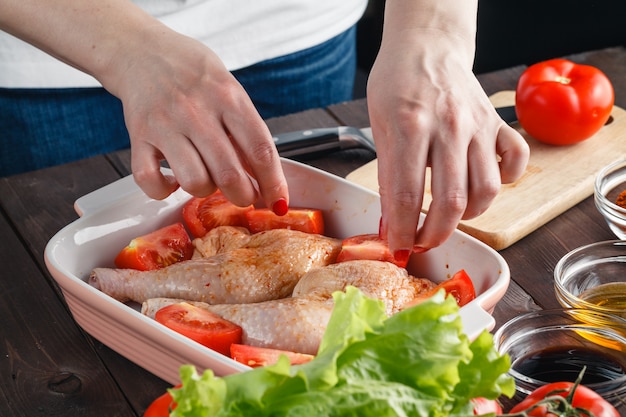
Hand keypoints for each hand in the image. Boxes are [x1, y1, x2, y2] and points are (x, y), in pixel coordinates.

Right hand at [103, 26, 288, 209]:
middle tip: (243, 195)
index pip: (260, 149)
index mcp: (227, 97)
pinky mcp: (138, 137)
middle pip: (229, 173)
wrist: (141, 50)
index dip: (274, 183)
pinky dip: (163, 191)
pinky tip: (172, 180)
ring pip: (194, 181)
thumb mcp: (229, 89)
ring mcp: (165, 125)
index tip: (279, 202)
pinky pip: (150, 181)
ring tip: (205, 179)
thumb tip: (263, 176)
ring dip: (204, 191)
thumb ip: (245, 129)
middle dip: (243, 196)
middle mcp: (197, 111)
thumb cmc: (193, 74)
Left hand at [367, 32, 528, 255]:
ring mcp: (478, 125)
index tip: (399, 246)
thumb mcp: (379, 126)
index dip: (402, 229)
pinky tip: (482, 184)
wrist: (427, 46)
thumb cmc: (397, 84)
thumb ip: (387, 173)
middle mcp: (449, 127)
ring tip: (450, 216)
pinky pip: (515, 160)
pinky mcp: (497, 123)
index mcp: (411, 127)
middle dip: (435, 234)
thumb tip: (392, 219)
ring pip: (487, 190)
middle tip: (423, 242)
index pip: (406, 194)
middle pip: (451, 201)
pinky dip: (505, 181)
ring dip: (469, 215)